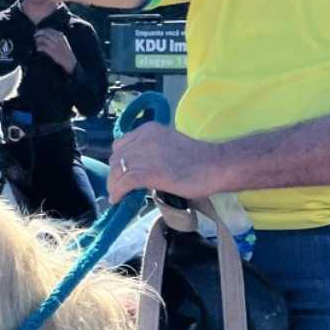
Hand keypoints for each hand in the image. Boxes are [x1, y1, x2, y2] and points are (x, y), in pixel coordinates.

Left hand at [34, 29, 75, 73]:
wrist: (70, 61)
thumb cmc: (66, 52)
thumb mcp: (64, 42)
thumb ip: (59, 36)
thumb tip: (52, 33)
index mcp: (60, 36)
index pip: (49, 30)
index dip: (42, 30)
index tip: (38, 32)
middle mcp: (57, 39)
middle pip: (45, 33)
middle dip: (38, 34)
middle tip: (34, 36)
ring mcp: (54, 45)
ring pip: (42, 39)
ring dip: (38, 41)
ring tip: (36, 43)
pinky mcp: (51, 52)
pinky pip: (42, 47)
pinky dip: (38, 47)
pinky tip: (38, 49)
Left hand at [107, 122, 223, 203]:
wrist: (215, 165)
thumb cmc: (198, 159)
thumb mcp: (168, 145)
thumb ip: (151, 151)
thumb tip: (137, 169)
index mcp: (149, 129)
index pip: (121, 145)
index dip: (119, 162)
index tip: (121, 174)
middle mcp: (144, 138)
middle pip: (116, 158)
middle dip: (115, 174)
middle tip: (119, 188)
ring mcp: (146, 154)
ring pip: (117, 170)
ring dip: (114, 185)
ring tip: (118, 196)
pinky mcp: (150, 172)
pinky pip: (124, 182)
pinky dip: (118, 192)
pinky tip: (118, 199)